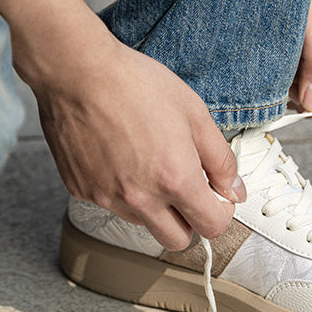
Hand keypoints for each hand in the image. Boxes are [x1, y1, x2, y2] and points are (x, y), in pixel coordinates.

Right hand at [28, 31, 243, 250]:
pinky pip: (110, 203)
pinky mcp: (81, 190)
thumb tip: (233, 189)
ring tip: (146, 159)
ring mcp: (107, 198)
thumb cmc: (133, 84)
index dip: (221, 210)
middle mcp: (140, 198)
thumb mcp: (194, 112)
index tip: (216, 195)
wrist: (77, 72)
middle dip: (188, 219)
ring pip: (142, 222)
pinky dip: (119, 188)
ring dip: (152, 204)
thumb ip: (221, 158)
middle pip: (177, 240)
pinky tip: (117, 154)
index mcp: (175, 179)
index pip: (212, 226)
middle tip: (186, 186)